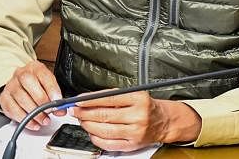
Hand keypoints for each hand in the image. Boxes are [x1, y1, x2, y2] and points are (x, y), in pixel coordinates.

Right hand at [0, 60, 63, 129]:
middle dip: (41, 100)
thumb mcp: (49, 86)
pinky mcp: (4, 98)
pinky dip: (25, 119)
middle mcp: (20, 74)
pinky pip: (13, 109)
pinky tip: (34, 123)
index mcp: (35, 68)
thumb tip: (61, 110)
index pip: (42, 74)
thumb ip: (56, 97)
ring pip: (20, 97)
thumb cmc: (37, 87)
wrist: (21, 87)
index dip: (51, 88)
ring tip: (44, 120)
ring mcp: (11, 85)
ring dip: (34, 112)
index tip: (58, 101)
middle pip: (28, 82)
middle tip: (50, 111)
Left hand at [72, 91, 200, 150]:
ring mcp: (136, 132)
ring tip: (82, 120)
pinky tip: (92, 132)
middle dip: (85, 113)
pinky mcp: (133, 145)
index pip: (108, 99)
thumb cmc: (145, 106)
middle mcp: (138, 116)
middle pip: (104, 116)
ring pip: (104, 131)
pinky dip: (96, 138)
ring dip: (88, 125)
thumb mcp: (132, 94)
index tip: (77, 101)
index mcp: (137, 100)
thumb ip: (110, 96)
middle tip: (75, 111)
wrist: (163, 121)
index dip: (89, 101)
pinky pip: (109, 144)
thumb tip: (86, 99)